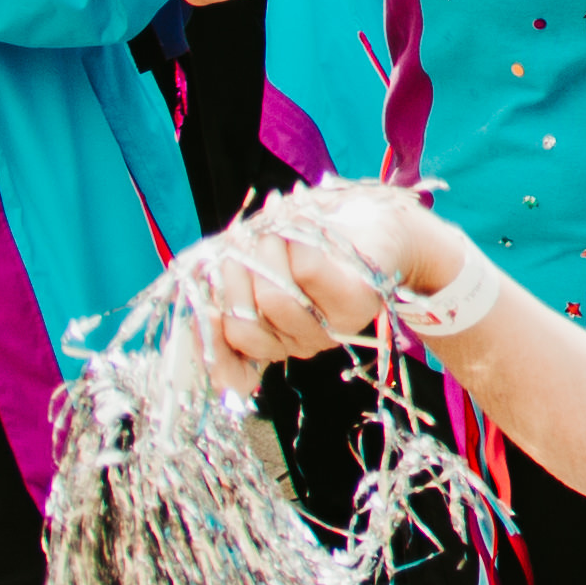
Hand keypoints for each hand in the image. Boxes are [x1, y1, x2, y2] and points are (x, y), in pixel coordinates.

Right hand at [185, 184, 456, 390]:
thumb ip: (231, 297)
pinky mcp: (357, 300)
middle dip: (233, 280)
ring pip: (273, 300)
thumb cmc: (313, 243)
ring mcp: (331, 326)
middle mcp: (302, 341)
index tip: (205, 305)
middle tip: (240, 243)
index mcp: (275, 338)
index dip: (208, 339)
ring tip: (274, 232)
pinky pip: (305, 271)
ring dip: (265, 255)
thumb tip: (211, 344)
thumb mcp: (262, 266)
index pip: (230, 358)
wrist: (380, 226)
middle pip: (245, 328)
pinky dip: (293, 243)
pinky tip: (297, 232)